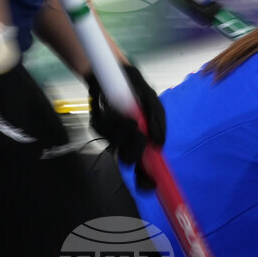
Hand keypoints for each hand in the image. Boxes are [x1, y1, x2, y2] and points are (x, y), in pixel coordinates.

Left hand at [86, 63, 164, 188]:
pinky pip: (101, 131)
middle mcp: (129, 143)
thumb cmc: (135, 88)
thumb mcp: (151, 100)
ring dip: (121, 131)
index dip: (148, 179)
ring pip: (115, 145)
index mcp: (146, 142)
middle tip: (140, 134)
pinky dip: (107, 120)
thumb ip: (157, 120)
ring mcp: (113, 136)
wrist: (110, 72)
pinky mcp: (98, 127)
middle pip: (130, 161)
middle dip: (134, 149)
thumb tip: (159, 143)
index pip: (148, 168)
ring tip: (126, 115)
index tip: (151, 184)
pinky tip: (110, 109)